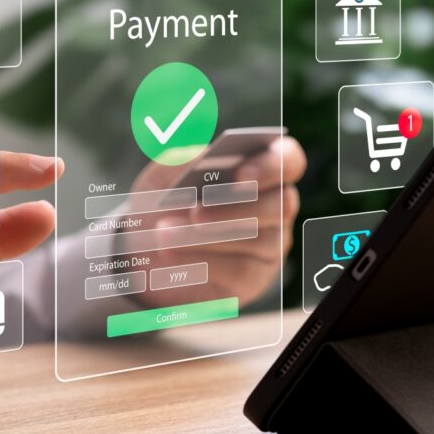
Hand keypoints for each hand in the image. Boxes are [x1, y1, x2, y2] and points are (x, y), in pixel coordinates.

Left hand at [129, 137, 305, 307]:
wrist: (144, 252)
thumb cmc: (163, 202)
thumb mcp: (162, 177)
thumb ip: (179, 161)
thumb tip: (198, 157)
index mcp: (259, 169)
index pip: (288, 160)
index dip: (270, 165)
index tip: (239, 174)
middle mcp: (274, 205)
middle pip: (281, 204)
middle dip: (235, 208)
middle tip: (195, 212)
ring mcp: (270, 244)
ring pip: (261, 240)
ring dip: (209, 237)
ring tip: (165, 233)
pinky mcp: (256, 277)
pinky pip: (243, 271)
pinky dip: (203, 262)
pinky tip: (171, 255)